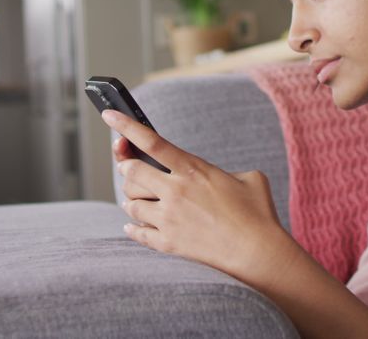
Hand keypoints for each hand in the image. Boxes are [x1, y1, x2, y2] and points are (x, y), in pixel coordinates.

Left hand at [104, 109, 295, 283]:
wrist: (258, 252)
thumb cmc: (258, 213)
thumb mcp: (248, 177)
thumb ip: (223, 171)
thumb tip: (214, 178)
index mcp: (193, 169)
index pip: (151, 141)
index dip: (126, 126)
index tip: (109, 115)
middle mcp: (175, 191)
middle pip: (131, 172)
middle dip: (127, 167)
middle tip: (130, 167)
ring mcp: (169, 219)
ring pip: (130, 203)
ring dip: (130, 197)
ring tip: (136, 198)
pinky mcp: (169, 243)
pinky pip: (138, 232)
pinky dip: (133, 227)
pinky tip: (133, 224)